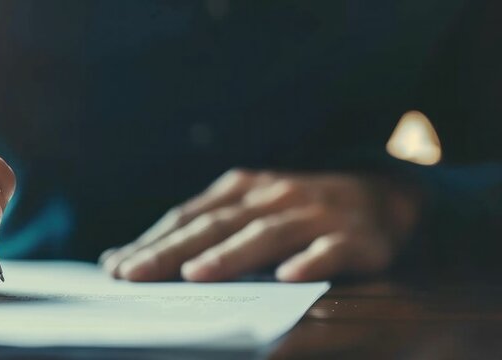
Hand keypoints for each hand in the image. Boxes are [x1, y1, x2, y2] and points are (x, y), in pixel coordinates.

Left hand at [100, 169, 416, 281]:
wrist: (385, 196)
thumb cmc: (298, 212)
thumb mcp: (249, 212)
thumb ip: (199, 232)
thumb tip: (128, 258)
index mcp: (242, 190)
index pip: (189, 218)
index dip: (152, 242)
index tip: (117, 267)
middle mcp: (274, 196)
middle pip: (216, 226)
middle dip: (172, 252)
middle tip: (136, 275)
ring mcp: (316, 213)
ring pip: (267, 235)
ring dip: (231, 256)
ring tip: (196, 276)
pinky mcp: (357, 236)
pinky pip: (333, 250)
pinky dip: (312, 261)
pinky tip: (291, 277)